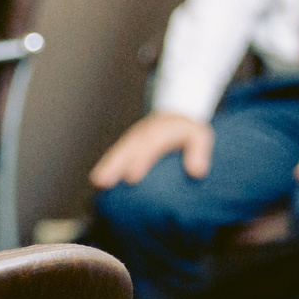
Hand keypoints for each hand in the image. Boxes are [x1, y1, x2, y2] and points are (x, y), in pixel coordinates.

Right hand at [89, 113, 211, 188]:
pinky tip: (98, 181)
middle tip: (104, 181)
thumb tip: (197, 172)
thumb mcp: (199, 135)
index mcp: (161, 130)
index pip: (150, 144)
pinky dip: (106, 166)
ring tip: (98, 182)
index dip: (140, 160)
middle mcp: (143, 133)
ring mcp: (133, 139)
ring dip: (107, 166)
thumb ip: (199, 151)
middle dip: (116, 164)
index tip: (132, 177)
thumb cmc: (188, 131)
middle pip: (128, 148)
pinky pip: (115, 155)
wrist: (175, 115)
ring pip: (118, 151)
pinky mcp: (127, 145)